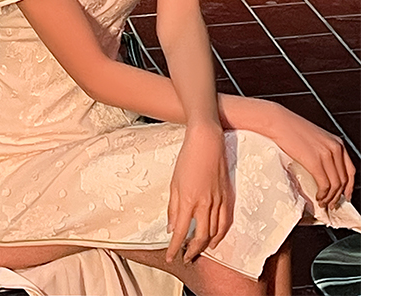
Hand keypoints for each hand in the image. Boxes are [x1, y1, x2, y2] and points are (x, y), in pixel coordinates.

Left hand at [166, 122, 232, 263]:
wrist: (206, 142)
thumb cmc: (187, 159)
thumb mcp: (174, 183)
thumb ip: (173, 207)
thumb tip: (172, 227)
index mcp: (188, 200)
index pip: (181, 231)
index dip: (175, 247)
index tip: (171, 257)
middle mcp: (205, 204)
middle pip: (201, 236)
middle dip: (193, 251)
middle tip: (186, 257)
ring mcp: (219, 201)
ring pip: (215, 232)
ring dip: (207, 245)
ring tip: (198, 251)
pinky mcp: (228, 196)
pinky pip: (226, 222)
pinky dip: (221, 234)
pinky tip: (215, 239)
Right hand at [265, 102, 355, 209]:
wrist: (278, 122)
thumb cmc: (292, 128)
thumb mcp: (316, 137)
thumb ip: (325, 150)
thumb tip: (326, 170)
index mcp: (337, 143)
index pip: (350, 170)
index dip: (349, 186)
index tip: (345, 195)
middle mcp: (335, 149)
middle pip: (344, 180)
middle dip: (338, 195)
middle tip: (332, 203)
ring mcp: (326, 155)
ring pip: (335, 185)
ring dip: (330, 198)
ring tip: (323, 202)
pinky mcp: (315, 162)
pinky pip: (324, 184)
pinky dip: (322, 194)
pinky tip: (317, 197)